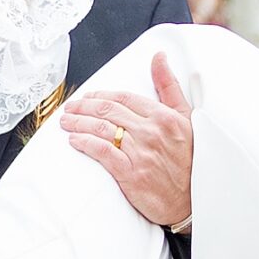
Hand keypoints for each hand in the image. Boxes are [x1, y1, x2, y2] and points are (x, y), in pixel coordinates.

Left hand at [60, 53, 193, 227]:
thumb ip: (169, 86)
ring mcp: (140, 153)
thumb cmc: (189, 160)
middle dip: (83, 107)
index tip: (88, 97)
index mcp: (163, 116)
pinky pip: (102, 152)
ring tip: (66, 122)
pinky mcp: (131, 174)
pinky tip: (74, 140)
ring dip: (78, 123)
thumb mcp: (186, 118)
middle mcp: (150, 132)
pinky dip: (85, 143)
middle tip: (70, 109)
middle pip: (108, 111)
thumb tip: (158, 57)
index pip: (124, 98)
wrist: (193, 201)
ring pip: (101, 129)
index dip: (101, 95)